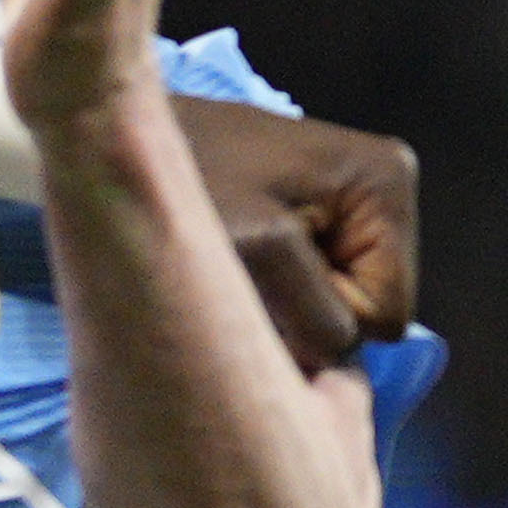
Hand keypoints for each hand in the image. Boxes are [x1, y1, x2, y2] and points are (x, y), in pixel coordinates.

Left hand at [172, 95, 418, 366]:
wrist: (120, 144)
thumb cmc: (183, 185)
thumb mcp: (256, 252)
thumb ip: (316, 315)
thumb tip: (341, 363)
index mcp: (387, 183)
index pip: (388, 314)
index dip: (323, 322)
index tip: (262, 285)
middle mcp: (387, 185)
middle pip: (371, 312)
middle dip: (307, 314)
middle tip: (244, 278)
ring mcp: (354, 198)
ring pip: (340, 306)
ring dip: (286, 306)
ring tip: (236, 265)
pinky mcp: (320, 210)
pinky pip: (315, 286)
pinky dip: (273, 290)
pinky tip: (237, 260)